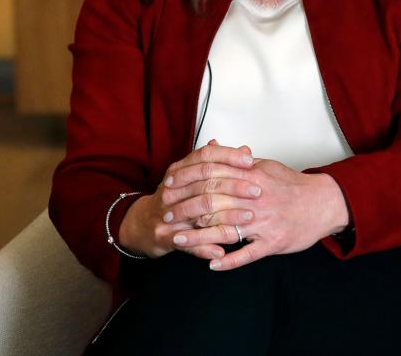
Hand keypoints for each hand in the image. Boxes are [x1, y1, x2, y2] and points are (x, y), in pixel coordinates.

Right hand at [118, 140, 259, 259]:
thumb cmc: (176, 198)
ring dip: (227, 215)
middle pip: (206, 182)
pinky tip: (223, 250)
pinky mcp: (163, 236)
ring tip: (248, 218)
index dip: (229, 157)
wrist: (143, 224)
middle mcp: (172, 188)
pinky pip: (187, 242)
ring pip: (200, 211)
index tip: (251, 162)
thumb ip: (220, 165)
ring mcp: (166, 212)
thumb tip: (245, 151)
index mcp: (180, 170)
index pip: (206, 156)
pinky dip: (205, 247)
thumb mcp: (194, 177)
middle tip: (257, 191)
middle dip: (235, 186)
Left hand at [170, 157, 349, 271]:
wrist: (325, 203)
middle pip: (214, 204)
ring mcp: (264, 222)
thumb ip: (241, 161)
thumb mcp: (268, 167)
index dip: (188, 182)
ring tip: (178, 240)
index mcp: (254, 178)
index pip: (213, 177)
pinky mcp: (273, 242)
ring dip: (199, 236)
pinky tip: (212, 265)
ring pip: (226, 230)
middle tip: (166, 216)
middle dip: (186, 210)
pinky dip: (229, 261)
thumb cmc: (294, 186)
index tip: (169, 187)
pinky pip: (248, 254)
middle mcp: (256, 199)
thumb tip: (218, 150)